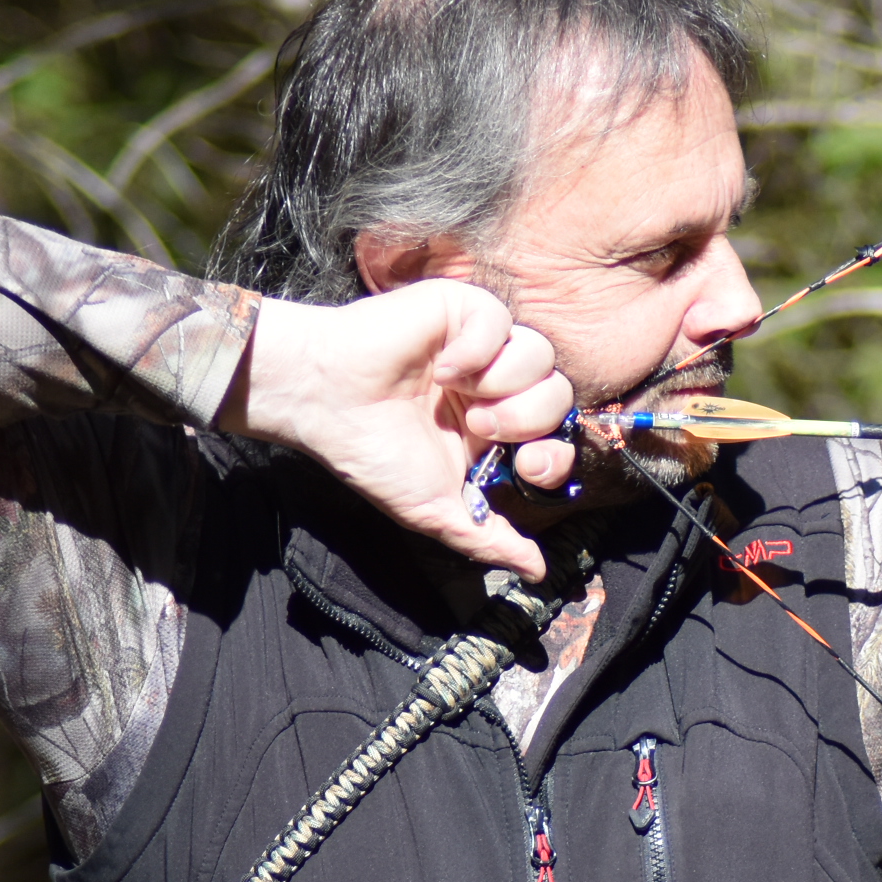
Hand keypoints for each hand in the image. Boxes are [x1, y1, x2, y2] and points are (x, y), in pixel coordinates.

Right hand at [221, 282, 578, 579]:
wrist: (323, 400)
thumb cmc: (370, 451)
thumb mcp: (433, 509)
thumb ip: (488, 539)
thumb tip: (536, 572)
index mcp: (494, 431)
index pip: (557, 436)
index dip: (555, 454)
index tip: (525, 466)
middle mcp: (495, 387)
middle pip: (559, 395)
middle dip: (526, 420)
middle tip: (477, 428)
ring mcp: (482, 345)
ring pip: (541, 355)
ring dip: (501, 384)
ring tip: (454, 396)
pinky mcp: (463, 309)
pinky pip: (503, 320)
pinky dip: (476, 349)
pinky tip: (441, 366)